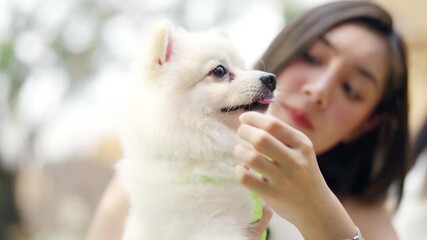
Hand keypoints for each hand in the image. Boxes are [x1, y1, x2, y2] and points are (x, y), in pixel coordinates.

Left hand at [234, 111, 355, 238]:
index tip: (244, 118)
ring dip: (239, 151)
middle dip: (244, 131)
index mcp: (302, 144)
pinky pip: (246, 178)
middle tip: (241, 132)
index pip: (273, 124)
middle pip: (261, 139)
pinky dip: (240, 170)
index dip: (253, 118)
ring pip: (252, 158)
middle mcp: (295, 161)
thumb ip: (281, 136)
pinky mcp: (273, 195)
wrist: (317, 208)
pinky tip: (243, 168)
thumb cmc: (302, 173)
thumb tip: (252, 119)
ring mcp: (284, 179)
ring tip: (240, 151)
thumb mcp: (300, 151)